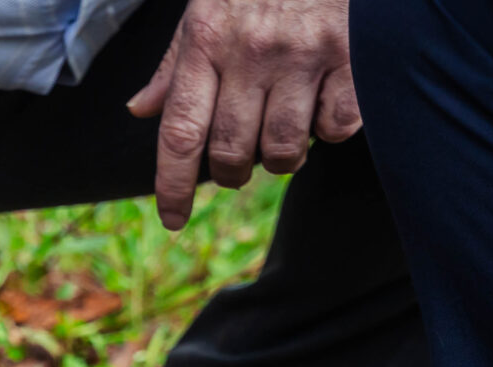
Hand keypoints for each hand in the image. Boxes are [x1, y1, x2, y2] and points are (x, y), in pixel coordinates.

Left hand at [127, 0, 358, 229]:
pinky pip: (336, 127)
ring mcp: (302, 53)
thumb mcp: (205, 9)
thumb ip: (176, 62)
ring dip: (283, 159)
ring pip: (284, 149)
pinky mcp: (351, 53)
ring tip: (283, 132)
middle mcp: (250, 50)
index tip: (173, 220)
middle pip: (232, 152)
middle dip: (232, 173)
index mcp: (205, 41)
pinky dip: (329, 130)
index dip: (172, 186)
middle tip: (240, 163)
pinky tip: (324, 104)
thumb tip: (141, 110)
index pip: (179, 133)